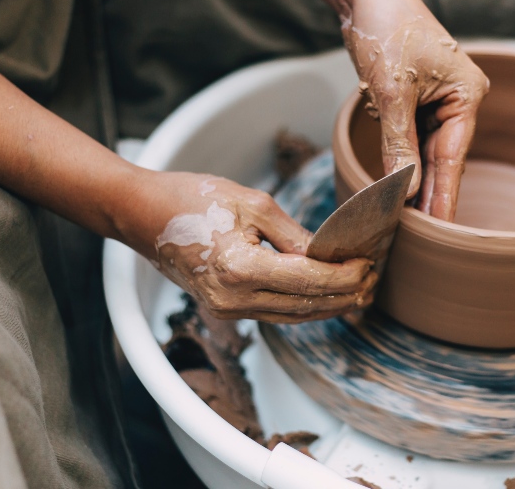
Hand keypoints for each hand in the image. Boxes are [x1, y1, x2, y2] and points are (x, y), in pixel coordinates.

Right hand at [117, 171, 376, 322]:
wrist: (140, 214)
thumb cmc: (191, 198)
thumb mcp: (252, 203)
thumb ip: (294, 234)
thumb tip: (329, 254)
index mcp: (240, 268)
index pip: (310, 280)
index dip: (346, 275)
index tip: (370, 264)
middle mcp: (233, 298)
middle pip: (306, 305)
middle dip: (345, 295)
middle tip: (374, 280)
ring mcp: (226, 309)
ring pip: (293, 316)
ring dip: (328, 306)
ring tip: (359, 291)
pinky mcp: (224, 308)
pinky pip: (275, 312)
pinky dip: (304, 306)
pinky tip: (326, 296)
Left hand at [339, 0, 488, 220]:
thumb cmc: (386, 28)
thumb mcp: (391, 92)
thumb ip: (399, 144)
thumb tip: (404, 190)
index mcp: (467, 95)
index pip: (454, 158)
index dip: (444, 196)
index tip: (441, 232)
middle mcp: (459, 100)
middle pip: (443, 159)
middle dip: (429, 195)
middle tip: (422, 237)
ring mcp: (438, 100)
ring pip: (427, 152)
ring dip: (414, 181)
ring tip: (408, 221)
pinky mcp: (417, 98)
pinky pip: (412, 138)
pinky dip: (404, 160)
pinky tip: (398, 187)